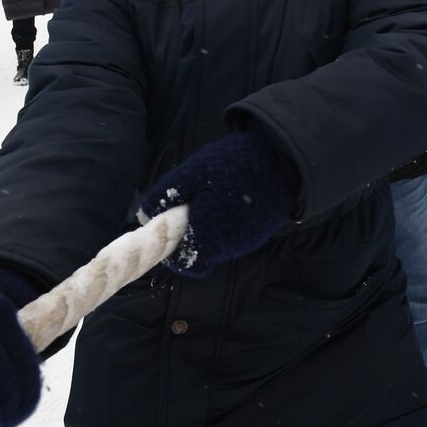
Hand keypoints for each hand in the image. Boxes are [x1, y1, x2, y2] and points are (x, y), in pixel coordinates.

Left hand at [138, 128, 297, 277]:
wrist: (283, 162)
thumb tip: (143, 214)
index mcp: (206, 237)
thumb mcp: (192, 172)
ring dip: (210, 228)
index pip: (183, 264)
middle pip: (200, 253)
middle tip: (191, 206)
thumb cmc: (233, 166)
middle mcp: (227, 248)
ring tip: (213, 197)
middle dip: (191, 235)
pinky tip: (231, 199)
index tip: (171, 229)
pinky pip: (234, 237)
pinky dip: (227, 224)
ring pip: (217, 245)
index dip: (172, 251)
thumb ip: (165, 194)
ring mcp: (245, 243)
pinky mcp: (258, 234)